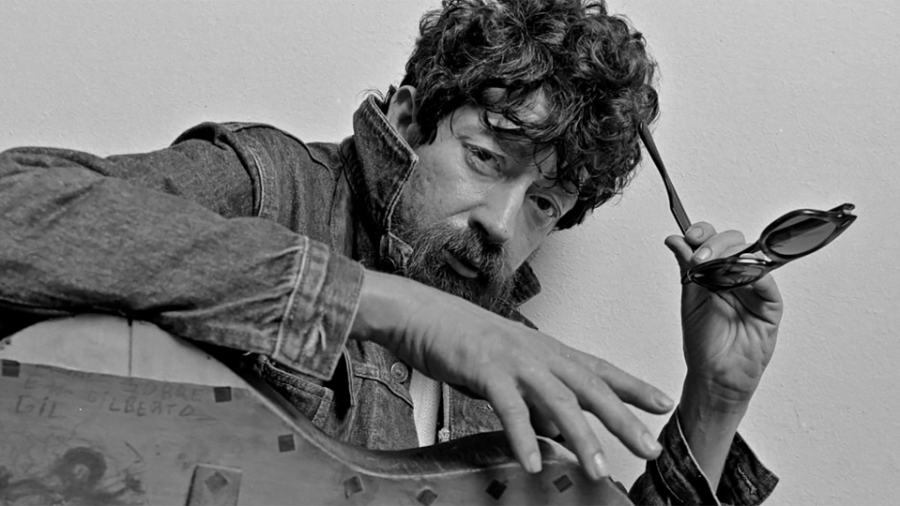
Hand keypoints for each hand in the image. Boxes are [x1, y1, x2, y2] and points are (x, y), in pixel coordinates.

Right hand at [351, 269, 674, 479]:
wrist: (421, 312)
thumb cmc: (462, 337)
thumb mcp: (508, 368)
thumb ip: (535, 398)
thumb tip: (556, 429)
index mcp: (547, 350)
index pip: (600, 369)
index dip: (633, 386)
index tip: (663, 404)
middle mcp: (539, 354)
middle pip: (591, 388)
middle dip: (623, 419)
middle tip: (650, 447)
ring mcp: (515, 361)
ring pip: (558, 400)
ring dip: (581, 437)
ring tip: (598, 469)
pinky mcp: (486, 370)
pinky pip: (510, 409)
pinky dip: (523, 437)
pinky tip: (533, 462)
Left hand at [665, 223, 783, 410]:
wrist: (715, 376)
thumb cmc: (703, 342)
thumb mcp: (690, 299)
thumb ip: (686, 268)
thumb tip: (675, 240)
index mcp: (714, 272)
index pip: (712, 241)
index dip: (703, 233)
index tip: (690, 235)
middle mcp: (735, 276)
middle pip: (734, 242)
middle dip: (715, 243)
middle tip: (701, 257)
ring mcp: (754, 289)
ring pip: (752, 257)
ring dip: (732, 256)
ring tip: (714, 268)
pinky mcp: (770, 305)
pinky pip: (768, 283)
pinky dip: (755, 274)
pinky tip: (741, 276)